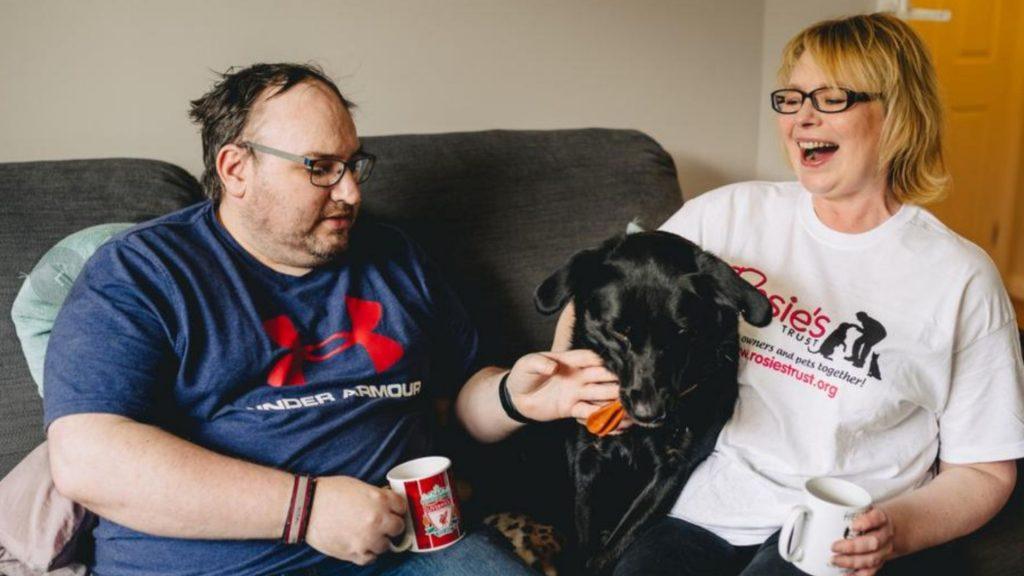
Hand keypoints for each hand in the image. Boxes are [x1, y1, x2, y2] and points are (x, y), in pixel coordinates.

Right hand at [305, 476, 406, 564]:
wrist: (305, 507)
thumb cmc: (329, 492)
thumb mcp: (358, 485)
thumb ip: (377, 495)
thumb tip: (388, 501)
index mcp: (379, 500)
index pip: (402, 506)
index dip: (397, 507)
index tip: (393, 509)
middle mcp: (377, 520)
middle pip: (398, 527)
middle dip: (392, 524)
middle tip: (383, 522)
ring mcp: (367, 539)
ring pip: (386, 546)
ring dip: (380, 540)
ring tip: (369, 534)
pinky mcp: (354, 553)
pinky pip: (371, 558)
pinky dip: (368, 553)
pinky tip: (361, 544)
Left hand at [505, 349, 620, 422]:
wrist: (516, 398)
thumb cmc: (523, 376)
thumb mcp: (526, 364)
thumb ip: (538, 363)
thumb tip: (551, 367)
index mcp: (569, 361)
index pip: (589, 358)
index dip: (600, 361)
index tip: (609, 366)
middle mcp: (578, 376)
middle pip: (602, 377)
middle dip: (614, 382)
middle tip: (627, 389)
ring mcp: (577, 393)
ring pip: (601, 396)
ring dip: (613, 402)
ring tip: (627, 409)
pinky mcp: (573, 409)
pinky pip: (590, 413)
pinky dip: (602, 418)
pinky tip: (614, 423)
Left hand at [830, 506, 894, 575]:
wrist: (887, 528)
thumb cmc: (869, 517)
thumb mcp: (862, 507)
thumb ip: (845, 508)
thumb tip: (815, 505)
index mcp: (880, 518)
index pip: (877, 518)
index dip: (866, 522)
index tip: (853, 525)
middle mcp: (884, 534)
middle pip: (873, 542)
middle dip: (852, 547)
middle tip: (834, 546)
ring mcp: (884, 550)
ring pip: (872, 558)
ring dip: (851, 561)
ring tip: (835, 560)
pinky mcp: (879, 562)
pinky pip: (870, 571)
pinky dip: (857, 575)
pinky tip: (845, 574)